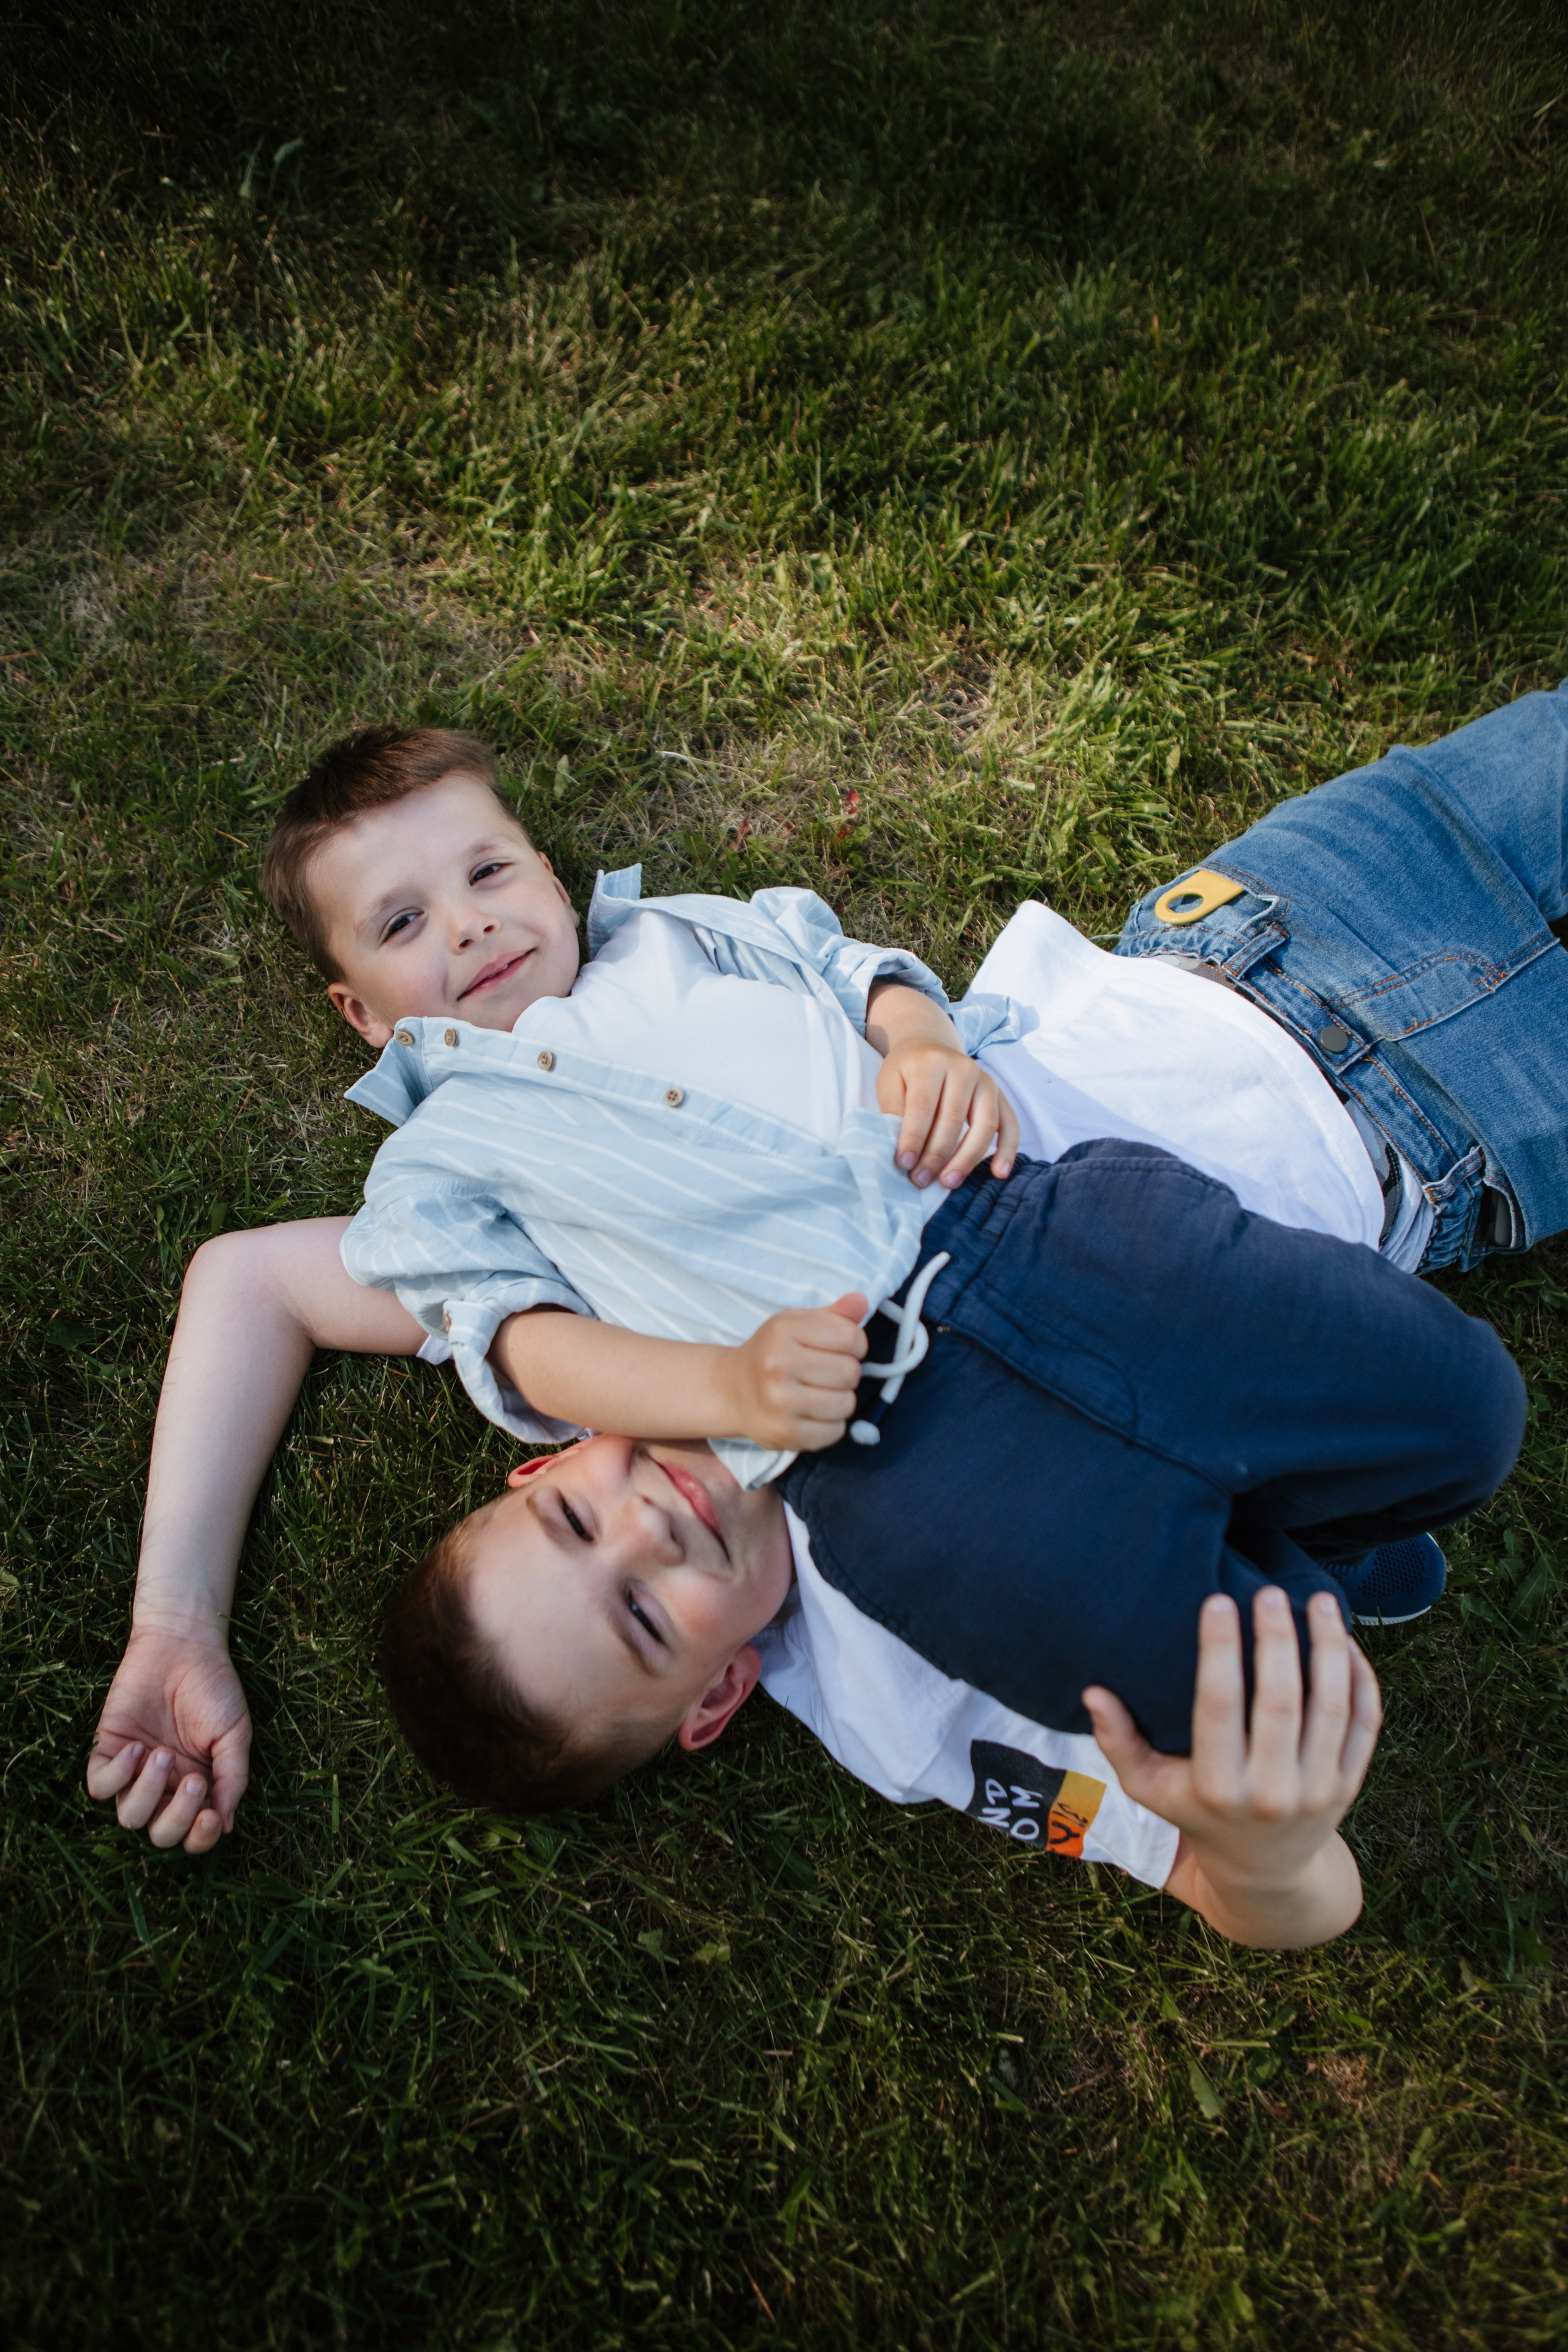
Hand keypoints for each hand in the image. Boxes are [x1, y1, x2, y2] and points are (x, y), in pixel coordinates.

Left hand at [86, 1620, 251, 1854]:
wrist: (184, 1645)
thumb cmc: (214, 1688)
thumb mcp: (234, 1734)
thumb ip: (233, 1778)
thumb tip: (227, 1825)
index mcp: (197, 1786)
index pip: (192, 1834)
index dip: (199, 1837)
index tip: (212, 1816)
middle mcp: (164, 1786)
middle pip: (159, 1834)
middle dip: (176, 1817)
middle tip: (194, 1780)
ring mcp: (134, 1771)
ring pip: (128, 1817)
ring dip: (148, 1792)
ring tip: (163, 1753)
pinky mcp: (107, 1750)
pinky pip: (99, 1786)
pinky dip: (117, 1776)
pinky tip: (137, 1748)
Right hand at [720, 1294, 868, 1450]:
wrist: (731, 1391)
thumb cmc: (772, 1353)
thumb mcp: (796, 1324)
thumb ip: (833, 1314)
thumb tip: (862, 1302)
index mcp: (783, 1331)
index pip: (850, 1337)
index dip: (855, 1343)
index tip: (840, 1349)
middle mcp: (778, 1366)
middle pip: (850, 1372)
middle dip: (847, 1373)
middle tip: (827, 1374)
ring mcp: (780, 1403)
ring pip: (846, 1404)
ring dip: (841, 1400)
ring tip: (820, 1394)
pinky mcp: (785, 1433)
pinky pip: (835, 1432)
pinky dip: (831, 1425)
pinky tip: (813, 1414)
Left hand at [877, 1039, 1018, 1189]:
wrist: (931, 1048)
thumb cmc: (907, 1071)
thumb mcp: (889, 1081)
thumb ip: (893, 1110)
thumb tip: (903, 1148)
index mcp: (932, 1063)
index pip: (923, 1105)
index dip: (913, 1137)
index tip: (903, 1164)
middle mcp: (964, 1069)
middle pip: (953, 1118)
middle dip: (936, 1155)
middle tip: (920, 1180)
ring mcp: (986, 1081)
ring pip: (984, 1125)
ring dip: (966, 1158)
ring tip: (948, 1182)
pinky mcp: (1000, 1095)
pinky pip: (1010, 1124)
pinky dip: (1008, 1150)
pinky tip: (998, 1173)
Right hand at [1084, 1586, 1381, 1943]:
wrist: (1265, 1874)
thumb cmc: (1197, 1813)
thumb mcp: (1149, 1789)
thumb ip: (1118, 1742)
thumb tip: (1092, 1692)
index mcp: (1217, 1787)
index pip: (1219, 1707)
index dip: (1219, 1650)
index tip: (1218, 1600)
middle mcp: (1272, 1791)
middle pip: (1282, 1702)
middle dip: (1277, 1639)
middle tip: (1269, 1591)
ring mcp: (1318, 1789)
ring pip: (1332, 1706)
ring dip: (1328, 1647)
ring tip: (1317, 1599)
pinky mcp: (1350, 1784)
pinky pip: (1365, 1723)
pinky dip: (1362, 1677)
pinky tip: (1346, 1639)